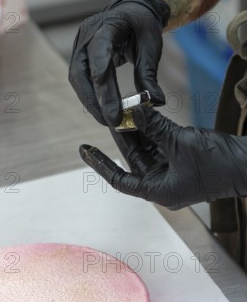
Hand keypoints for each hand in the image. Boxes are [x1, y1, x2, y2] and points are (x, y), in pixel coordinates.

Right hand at [68, 0, 169, 126]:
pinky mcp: (79, 58)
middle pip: (83, 71)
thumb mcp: (151, 46)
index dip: (102, 77)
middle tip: (110, 121)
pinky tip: (101, 111)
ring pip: (78, 79)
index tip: (109, 103)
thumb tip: (155, 102)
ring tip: (106, 120)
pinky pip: (80, 81)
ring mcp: (79, 47)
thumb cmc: (143, 27)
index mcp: (107, 24)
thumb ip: (148, 74)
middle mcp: (87, 35)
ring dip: (90, 102)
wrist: (132, 12)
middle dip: (95, 99)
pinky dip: (90, 97)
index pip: (100, 50)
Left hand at [80, 106, 246, 210]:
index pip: (120, 179)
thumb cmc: (217, 162)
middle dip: (123, 138)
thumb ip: (154, 127)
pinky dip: (153, 133)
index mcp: (158, 190)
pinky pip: (161, 147)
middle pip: (134, 161)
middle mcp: (162, 185)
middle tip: (112, 117)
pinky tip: (145, 116)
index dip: (100, 164)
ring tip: (127, 112)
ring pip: (147, 152)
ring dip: (138, 133)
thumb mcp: (179, 142)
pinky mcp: (182, 163)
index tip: (85, 150)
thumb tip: (134, 110)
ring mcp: (172, 174)